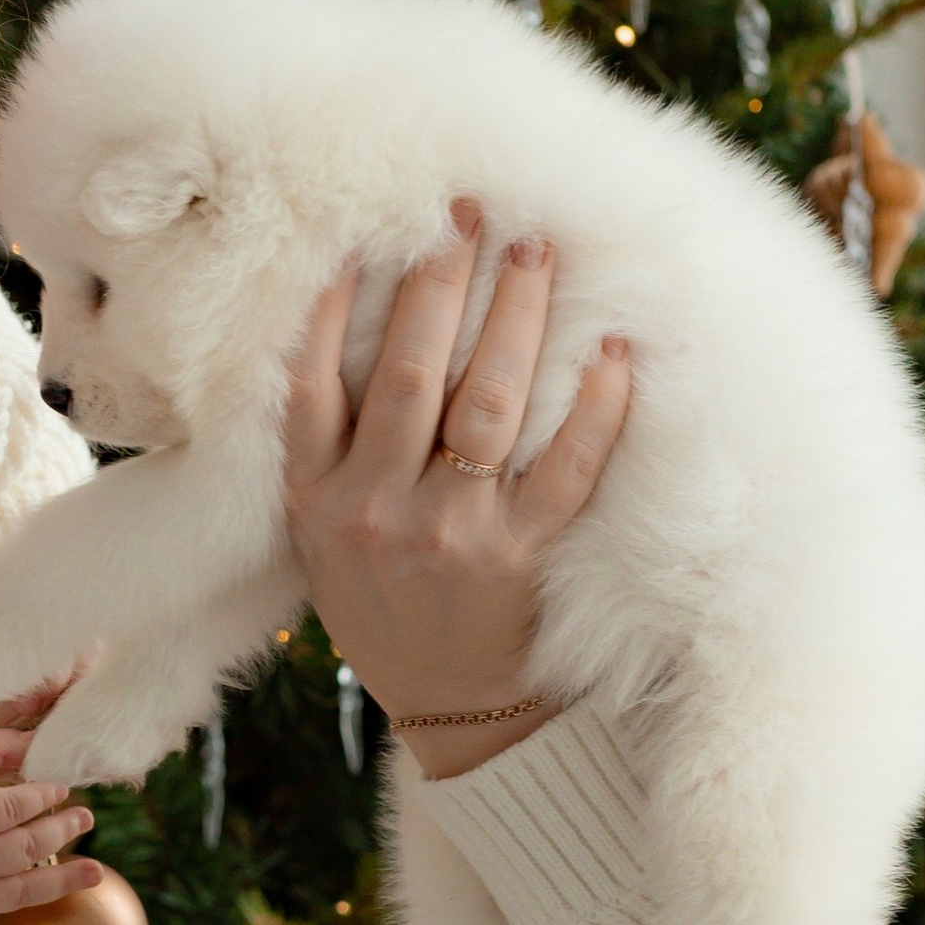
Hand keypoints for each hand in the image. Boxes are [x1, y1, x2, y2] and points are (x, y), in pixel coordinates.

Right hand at [283, 212, 631, 779]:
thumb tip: (356, 327)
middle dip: (440, 285)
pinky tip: (611, 351)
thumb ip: (333, 455)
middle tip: (471, 216)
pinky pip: (565, 469)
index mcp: (317, 502)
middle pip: (407, 375)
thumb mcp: (324, 540)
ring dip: (513, 318)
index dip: (337, 307)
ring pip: (483, 405)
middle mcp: (375, 512)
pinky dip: (592, 407)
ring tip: (534, 251)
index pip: (313, 386)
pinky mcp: (520, 557)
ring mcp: (451, 535)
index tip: (371, 240)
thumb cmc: (388, 606)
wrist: (449, 708)